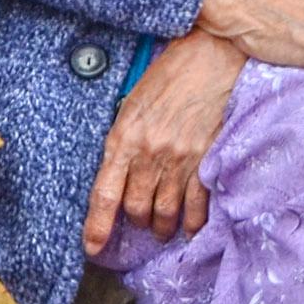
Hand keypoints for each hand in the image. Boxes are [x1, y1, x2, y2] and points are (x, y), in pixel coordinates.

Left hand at [83, 30, 243, 254]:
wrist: (212, 56)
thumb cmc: (170, 74)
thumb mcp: (133, 102)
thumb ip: (125, 138)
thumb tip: (120, 170)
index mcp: (124, 138)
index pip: (104, 194)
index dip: (97, 226)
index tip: (92, 247)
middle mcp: (150, 154)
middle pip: (136, 209)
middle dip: (136, 222)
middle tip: (140, 222)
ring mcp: (181, 160)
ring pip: (165, 213)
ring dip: (162, 227)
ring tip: (163, 229)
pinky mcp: (208, 160)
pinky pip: (198, 206)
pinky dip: (193, 223)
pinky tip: (191, 227)